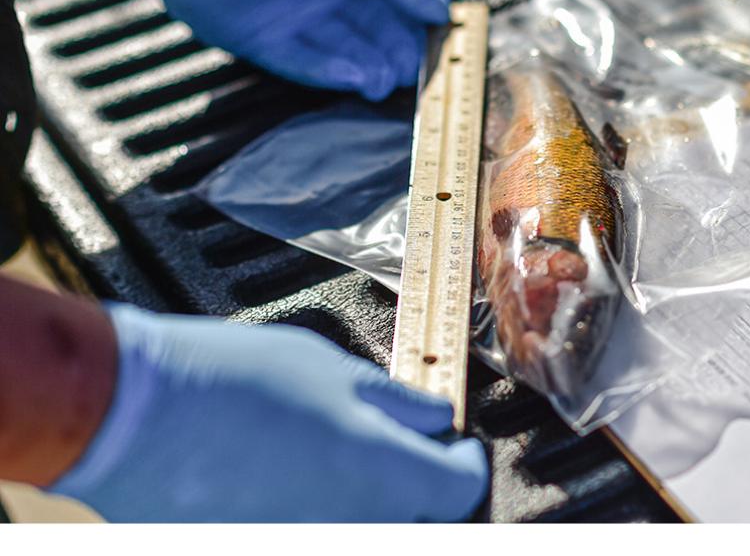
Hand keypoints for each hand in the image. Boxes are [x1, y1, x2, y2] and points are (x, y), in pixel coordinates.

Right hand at [47, 304, 487, 521]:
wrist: (128, 416)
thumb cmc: (227, 382)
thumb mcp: (333, 369)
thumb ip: (396, 403)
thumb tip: (434, 418)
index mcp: (387, 476)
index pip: (461, 489)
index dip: (463, 463)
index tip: (454, 446)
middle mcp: (355, 526)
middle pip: (417, 521)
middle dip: (416, 489)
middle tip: (396, 453)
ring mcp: (306, 543)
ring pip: (362, 529)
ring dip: (361, 505)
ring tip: (328, 464)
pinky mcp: (258, 547)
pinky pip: (307, 531)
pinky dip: (311, 514)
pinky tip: (288, 484)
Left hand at [120, 0, 450, 100]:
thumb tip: (439, 10)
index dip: (421, 20)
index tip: (444, 44)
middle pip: (376, 31)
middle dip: (399, 53)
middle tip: (417, 74)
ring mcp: (295, 18)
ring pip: (347, 52)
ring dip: (372, 69)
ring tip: (386, 79)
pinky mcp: (264, 43)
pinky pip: (307, 64)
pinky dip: (334, 72)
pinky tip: (356, 77)